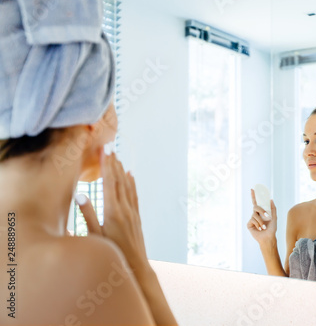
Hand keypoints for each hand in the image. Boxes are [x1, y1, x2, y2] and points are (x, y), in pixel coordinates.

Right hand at [76, 148, 148, 272]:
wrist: (136, 265)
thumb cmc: (112, 253)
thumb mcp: (95, 236)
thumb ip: (88, 215)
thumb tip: (80, 195)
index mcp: (113, 211)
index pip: (109, 183)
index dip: (106, 166)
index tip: (103, 152)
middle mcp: (125, 208)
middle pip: (118, 181)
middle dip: (113, 163)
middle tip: (109, 148)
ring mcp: (132, 212)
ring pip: (127, 186)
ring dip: (121, 170)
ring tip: (117, 157)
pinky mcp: (137, 217)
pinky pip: (134, 195)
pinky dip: (132, 183)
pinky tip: (130, 175)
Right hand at [247, 189, 277, 245]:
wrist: (268, 237)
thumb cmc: (272, 228)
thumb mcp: (274, 217)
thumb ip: (273, 208)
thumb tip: (271, 199)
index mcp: (261, 212)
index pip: (256, 202)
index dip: (254, 196)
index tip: (252, 189)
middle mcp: (255, 214)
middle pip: (255, 207)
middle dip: (261, 211)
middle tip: (267, 216)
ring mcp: (252, 219)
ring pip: (255, 215)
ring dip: (261, 221)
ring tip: (264, 227)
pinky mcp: (249, 224)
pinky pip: (252, 220)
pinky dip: (258, 224)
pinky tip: (260, 229)